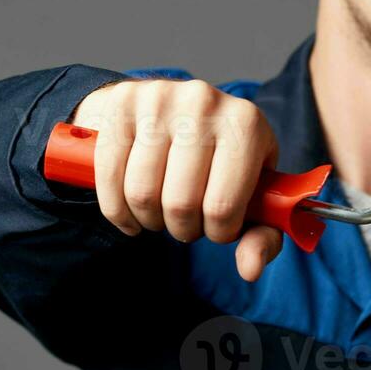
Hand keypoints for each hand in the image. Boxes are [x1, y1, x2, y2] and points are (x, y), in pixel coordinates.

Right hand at [69, 79, 284, 282]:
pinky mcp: (122, 104)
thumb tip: (250, 269)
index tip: (216, 226)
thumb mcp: (252, 193)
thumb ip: (261, 236)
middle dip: (181, 229)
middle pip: (179, 203)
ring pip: (142, 193)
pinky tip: (131, 214)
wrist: (175, 108)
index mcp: (246, 124)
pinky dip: (117, 210)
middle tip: (186, 221)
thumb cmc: (220, 160)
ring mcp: (159, 99)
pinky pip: (109, 177)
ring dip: (149, 220)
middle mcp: (204, 103)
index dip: (217, 232)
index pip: (222, 206)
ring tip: (161, 213)